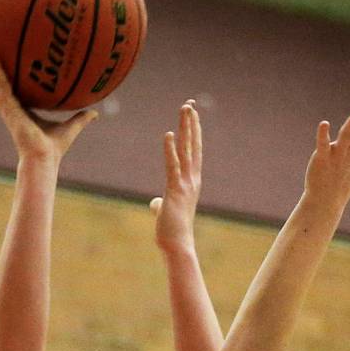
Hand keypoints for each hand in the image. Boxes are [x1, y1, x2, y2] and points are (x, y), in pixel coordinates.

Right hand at [0, 46, 97, 167]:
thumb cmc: (54, 148)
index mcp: (19, 111)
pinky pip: (2, 84)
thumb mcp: (71, 127)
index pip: (6, 90)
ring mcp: (6, 108)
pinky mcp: (9, 108)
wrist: (44, 159)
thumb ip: (82, 118)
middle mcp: (9, 108)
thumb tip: (96, 113)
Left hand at [151, 100, 201, 256]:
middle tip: (190, 104)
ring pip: (186, 150)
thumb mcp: (166, 213)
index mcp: (191, 182)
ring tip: (185, 109)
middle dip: (191, 124)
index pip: (193, 152)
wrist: (178, 246)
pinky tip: (167, 134)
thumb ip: (162, 204)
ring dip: (186, 129)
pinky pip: (172, 166)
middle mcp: (192, 180)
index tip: (193, 116)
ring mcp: (185, 184)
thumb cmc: (172, 232)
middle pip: (192, 145)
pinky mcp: (174, 191)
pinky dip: (170, 150)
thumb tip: (156, 203)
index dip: (193, 133)